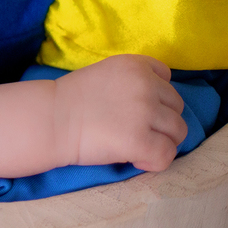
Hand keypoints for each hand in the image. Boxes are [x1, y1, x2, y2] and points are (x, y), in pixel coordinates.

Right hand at [54, 55, 187, 170]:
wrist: (49, 119)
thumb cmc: (70, 100)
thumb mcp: (104, 75)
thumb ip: (131, 82)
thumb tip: (155, 106)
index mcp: (135, 65)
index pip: (166, 77)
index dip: (155, 95)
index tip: (136, 107)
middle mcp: (145, 85)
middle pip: (176, 106)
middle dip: (160, 120)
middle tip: (135, 130)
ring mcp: (144, 113)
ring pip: (178, 132)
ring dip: (161, 141)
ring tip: (136, 145)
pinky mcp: (140, 140)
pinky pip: (167, 156)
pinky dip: (154, 162)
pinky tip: (135, 159)